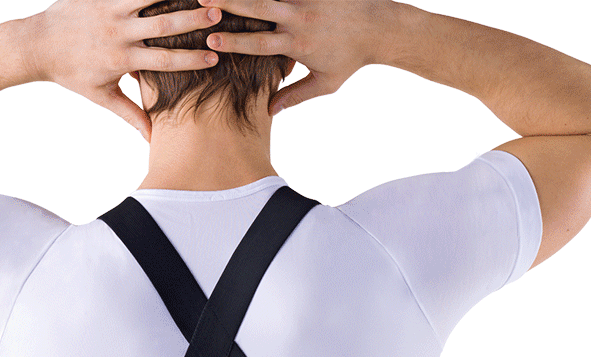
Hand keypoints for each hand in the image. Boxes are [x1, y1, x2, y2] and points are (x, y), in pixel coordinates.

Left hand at [23, 0, 222, 141]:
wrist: (39, 45)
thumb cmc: (73, 74)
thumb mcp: (103, 97)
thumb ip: (131, 114)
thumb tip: (153, 138)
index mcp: (122, 59)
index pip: (164, 60)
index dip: (191, 60)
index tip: (215, 59)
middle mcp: (118, 32)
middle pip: (163, 25)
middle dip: (192, 21)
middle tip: (219, 14)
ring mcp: (109, 9)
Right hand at [196, 0, 396, 114]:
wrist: (379, 28)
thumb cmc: (350, 59)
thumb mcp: (324, 84)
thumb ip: (295, 96)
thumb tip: (269, 112)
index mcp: (298, 44)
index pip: (259, 44)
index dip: (234, 42)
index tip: (211, 40)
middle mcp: (299, 18)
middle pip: (258, 9)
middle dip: (230, 3)